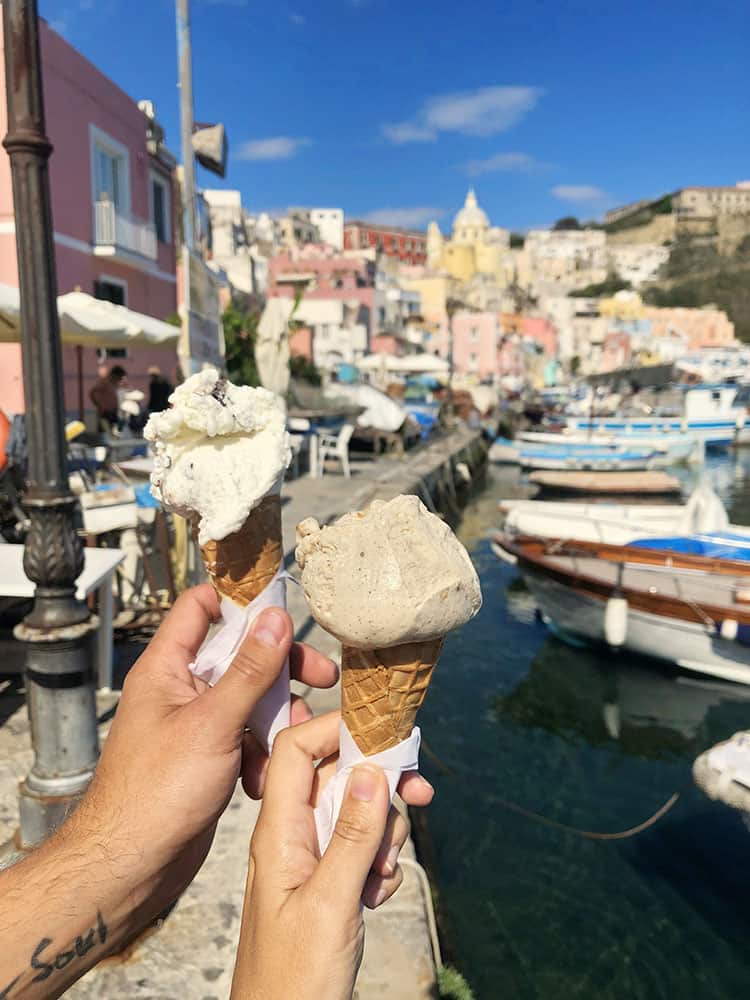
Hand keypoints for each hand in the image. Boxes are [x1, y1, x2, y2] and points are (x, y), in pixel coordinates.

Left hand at [74, 584, 336, 928]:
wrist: (131, 866)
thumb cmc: (154, 794)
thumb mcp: (212, 723)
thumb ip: (249, 669)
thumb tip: (276, 618)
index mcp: (166, 668)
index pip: (200, 606)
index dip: (240, 599)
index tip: (284, 606)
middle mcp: (180, 690)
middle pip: (239, 655)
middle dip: (281, 667)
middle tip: (322, 676)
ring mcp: (194, 725)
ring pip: (249, 699)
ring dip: (276, 717)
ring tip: (294, 740)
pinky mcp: (207, 757)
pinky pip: (246, 737)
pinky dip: (262, 752)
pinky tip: (263, 779)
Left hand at [231, 712, 432, 999]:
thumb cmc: (292, 981)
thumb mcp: (329, 904)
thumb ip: (352, 835)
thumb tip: (371, 769)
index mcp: (277, 832)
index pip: (296, 750)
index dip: (336, 730)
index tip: (383, 732)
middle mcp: (290, 837)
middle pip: (337, 778)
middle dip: (379, 786)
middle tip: (419, 797)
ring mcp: (308, 861)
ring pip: (355, 814)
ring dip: (383, 833)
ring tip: (383, 872)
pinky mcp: (326, 885)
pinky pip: (360, 851)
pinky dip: (378, 865)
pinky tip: (377, 896)